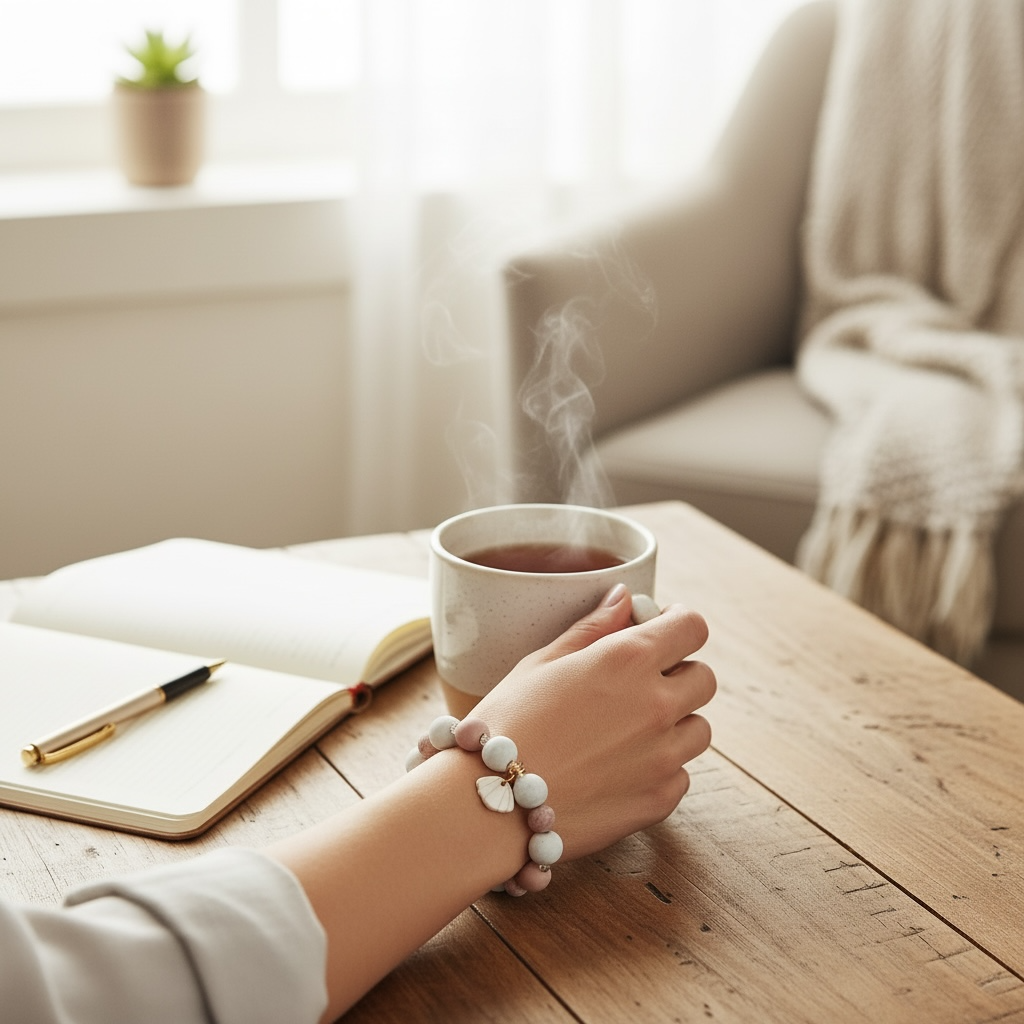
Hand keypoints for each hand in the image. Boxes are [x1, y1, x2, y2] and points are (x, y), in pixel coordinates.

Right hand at [472, 584, 714, 859]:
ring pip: (699, 729)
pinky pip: (681, 774)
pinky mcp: (659, 800)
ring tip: (628, 731)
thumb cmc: (505, 724)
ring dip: (675, 724)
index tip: (661, 630)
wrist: (488, 805)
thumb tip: (624, 599)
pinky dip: (659, 768)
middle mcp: (657, 704)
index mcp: (629, 659)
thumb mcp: (541, 662)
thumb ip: (592, 628)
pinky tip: (619, 768)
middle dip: (679, 673)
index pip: (693, 627)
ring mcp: (663, 756)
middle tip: (640, 683)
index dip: (678, 625)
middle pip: (704, 678)